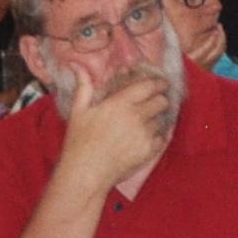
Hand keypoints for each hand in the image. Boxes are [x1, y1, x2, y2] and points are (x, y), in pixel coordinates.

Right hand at [51, 68, 173, 196]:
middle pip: (161, 102)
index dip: (158, 83)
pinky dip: (156, 137)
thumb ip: (83, 86)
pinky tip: (144, 139)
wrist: (86, 173)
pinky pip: (161, 139)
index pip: (149, 86)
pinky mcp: (148, 151)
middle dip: (160, 100)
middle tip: (154, 102)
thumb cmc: (79, 141)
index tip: (161, 83)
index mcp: (120, 103)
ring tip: (145, 123)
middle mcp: (136, 117)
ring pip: (161, 121)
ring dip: (156, 119)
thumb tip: (76, 65)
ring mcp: (144, 135)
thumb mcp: (78, 111)